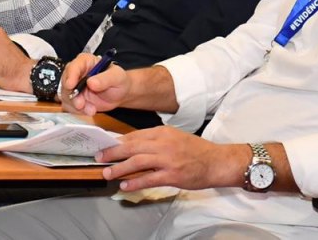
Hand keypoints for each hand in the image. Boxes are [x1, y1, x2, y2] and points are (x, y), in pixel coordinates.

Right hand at [62, 52, 130, 115]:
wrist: (120, 94)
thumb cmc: (119, 81)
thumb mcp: (117, 77)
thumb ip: (105, 78)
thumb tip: (91, 82)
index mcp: (87, 62)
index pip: (74, 66)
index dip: (71, 75)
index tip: (71, 85)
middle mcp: (78, 73)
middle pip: (65, 83)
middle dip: (72, 96)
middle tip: (81, 104)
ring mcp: (74, 86)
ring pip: (65, 96)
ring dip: (77, 105)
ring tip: (91, 109)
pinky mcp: (74, 98)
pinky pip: (69, 106)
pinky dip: (78, 111)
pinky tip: (90, 110)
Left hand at [100, 127, 247, 191]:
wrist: (217, 161)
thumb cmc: (197, 151)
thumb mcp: (176, 138)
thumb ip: (156, 141)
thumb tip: (133, 147)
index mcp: (164, 132)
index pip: (135, 135)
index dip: (118, 141)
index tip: (106, 146)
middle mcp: (165, 143)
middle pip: (132, 146)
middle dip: (113, 153)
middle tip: (100, 157)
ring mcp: (168, 159)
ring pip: (137, 162)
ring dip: (119, 168)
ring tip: (108, 173)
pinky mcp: (172, 174)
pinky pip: (148, 179)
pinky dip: (134, 183)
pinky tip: (125, 186)